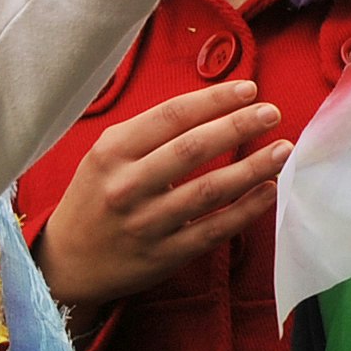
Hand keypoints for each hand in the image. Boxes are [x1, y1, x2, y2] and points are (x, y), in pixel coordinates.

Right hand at [30, 80, 287, 315]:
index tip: (248, 89)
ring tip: (282, 150)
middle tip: (272, 112)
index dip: (214, 100)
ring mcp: (146, 223)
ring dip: (251, 168)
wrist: (68, 261)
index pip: (171, 116)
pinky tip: (268, 190)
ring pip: (208, 190)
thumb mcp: (106, 155)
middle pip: (192, 148)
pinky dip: (245, 210)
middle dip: (238, 126)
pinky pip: (213, 230)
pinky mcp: (164, 255)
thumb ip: (150, 133)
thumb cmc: (96, 197)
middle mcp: (126, 186)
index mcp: (112, 152)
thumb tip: (215, 107)